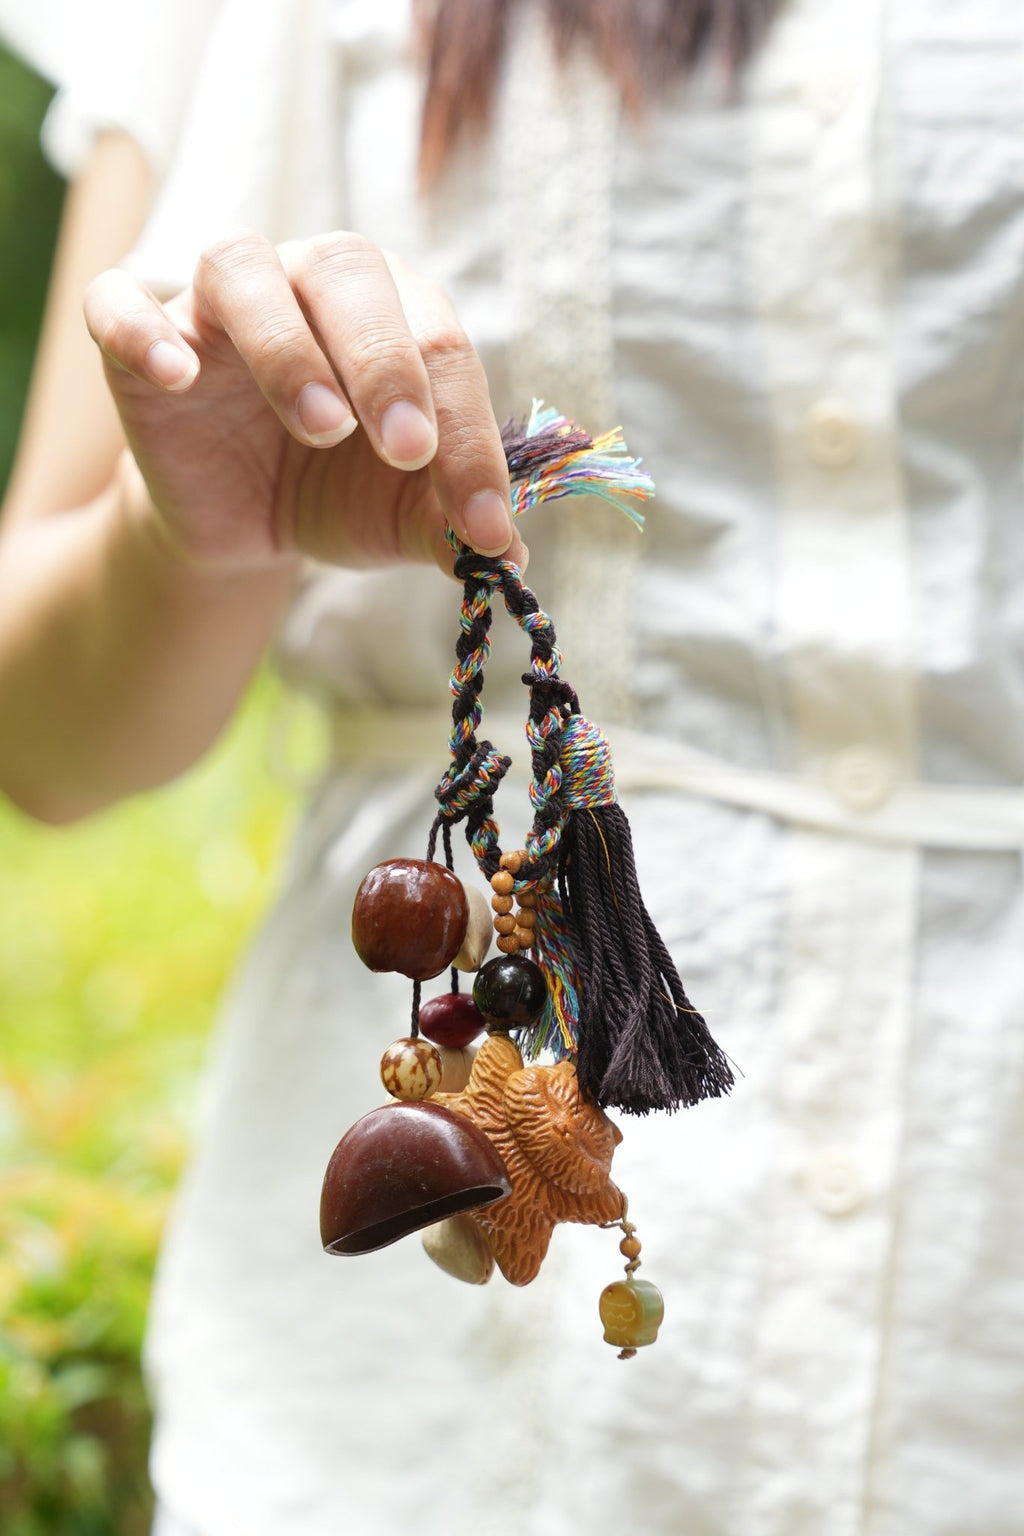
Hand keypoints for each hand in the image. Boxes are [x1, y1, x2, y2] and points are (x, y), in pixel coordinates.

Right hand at [84, 231, 525, 573]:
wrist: (243, 521)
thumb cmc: (334, 492)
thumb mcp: (396, 518)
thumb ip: (447, 525)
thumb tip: (508, 555)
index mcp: (393, 308)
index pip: (442, 346)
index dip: (469, 436)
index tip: (483, 523)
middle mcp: (309, 280)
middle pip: (349, 273)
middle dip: (388, 365)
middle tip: (410, 453)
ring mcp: (218, 300)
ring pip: (241, 268)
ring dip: (286, 345)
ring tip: (322, 428)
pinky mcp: (137, 338)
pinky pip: (117, 301)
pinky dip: (141, 327)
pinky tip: (175, 375)